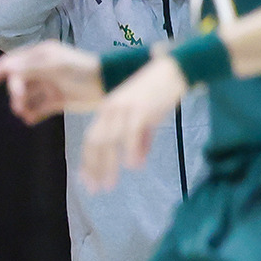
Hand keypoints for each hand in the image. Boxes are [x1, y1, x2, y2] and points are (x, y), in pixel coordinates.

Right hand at [0, 40, 104, 123]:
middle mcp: (43, 70)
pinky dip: (33, 114)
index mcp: (41, 55)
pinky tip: (30, 119)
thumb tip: (7, 69)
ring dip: (22, 105)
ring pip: (28, 97)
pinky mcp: (58, 100)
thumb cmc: (82, 70)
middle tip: (18, 101)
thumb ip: (30, 68)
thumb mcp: (54, 66)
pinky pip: (39, 109)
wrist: (108, 84)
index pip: (13, 62)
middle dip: (15, 92)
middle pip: (18, 82)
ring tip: (24, 112)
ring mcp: (50, 85)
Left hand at [79, 56, 189, 192]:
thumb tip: (135, 164)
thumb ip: (140, 141)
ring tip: (109, 185)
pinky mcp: (141, 109)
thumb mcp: (145, 118)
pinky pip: (132, 133)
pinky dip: (131, 150)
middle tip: (95, 189)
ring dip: (108, 165)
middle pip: (95, 143)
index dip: (88, 162)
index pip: (91, 140)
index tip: (88, 182)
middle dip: (94, 168)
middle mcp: (111, 110)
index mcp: (108, 111)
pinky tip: (132, 166)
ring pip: (109, 141)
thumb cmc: (159, 93)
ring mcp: (125, 109)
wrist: (172, 70)